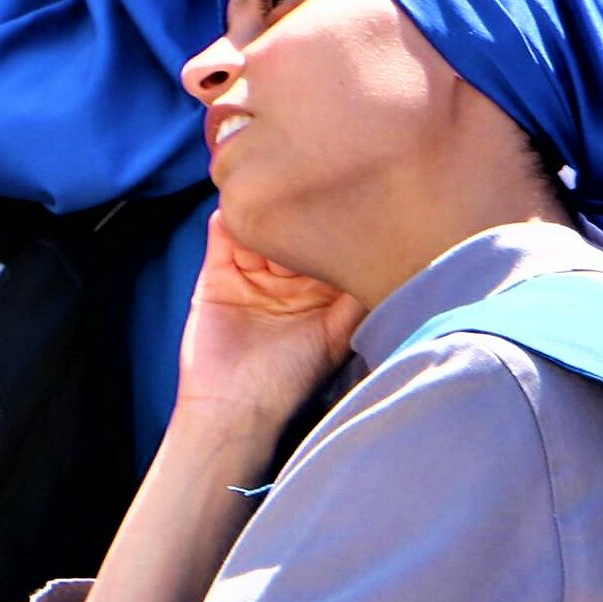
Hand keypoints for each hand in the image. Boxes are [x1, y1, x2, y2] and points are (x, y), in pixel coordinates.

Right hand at [171, 212, 365, 436]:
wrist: (234, 407)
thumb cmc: (292, 377)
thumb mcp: (338, 332)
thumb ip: (357, 293)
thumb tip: (385, 249)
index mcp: (320, 292)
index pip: (329, 244)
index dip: (336, 222)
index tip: (343, 197)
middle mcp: (288, 279)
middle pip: (295, 229)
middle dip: (300, 211)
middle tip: (302, 194)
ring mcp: (252, 274)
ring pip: (261, 229)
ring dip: (266, 213)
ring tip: (271, 199)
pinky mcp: (217, 275)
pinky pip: (222, 238)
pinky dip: (227, 221)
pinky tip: (239, 212)